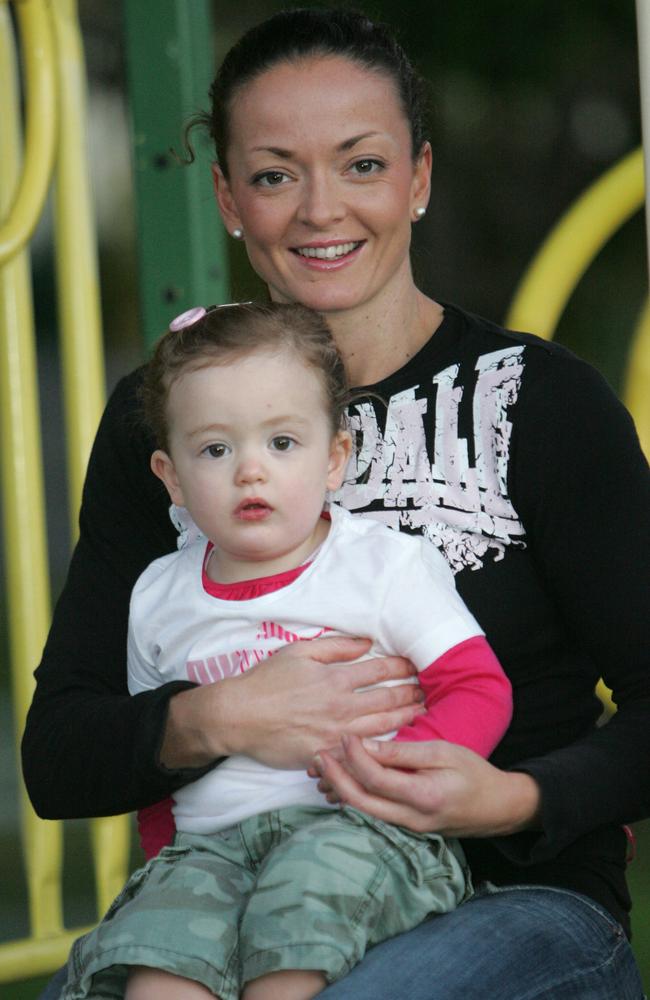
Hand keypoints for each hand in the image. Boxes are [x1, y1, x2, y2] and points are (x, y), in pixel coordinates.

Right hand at [160, 637, 422, 769]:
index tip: (415, 666)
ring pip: (382, 728)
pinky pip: (360, 754)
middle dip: (411, 695)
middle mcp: (340, 706)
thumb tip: (366, 643)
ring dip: (406, 720)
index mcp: (335, 679)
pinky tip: (395, 746)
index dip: (402, 668)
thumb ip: (336, 647)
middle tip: (427, 692)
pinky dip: (381, 749)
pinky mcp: (326, 756)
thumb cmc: (265, 681)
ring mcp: (335, 734)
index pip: (380, 671)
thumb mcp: (298, 651)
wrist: (238, 716)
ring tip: (422, 715)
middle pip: (388, 701)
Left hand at [310, 735, 540, 837]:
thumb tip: (367, 746)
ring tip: (324, 765)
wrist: (498, 807)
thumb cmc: (474, 773)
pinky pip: (373, 813)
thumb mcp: (443, 753)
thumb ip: (404, 752)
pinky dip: (355, 796)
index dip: (355, 756)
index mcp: (422, 796)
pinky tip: (344, 781)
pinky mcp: (406, 827)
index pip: (375, 778)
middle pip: (360, 802)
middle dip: (335, 777)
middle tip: (319, 754)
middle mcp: (410, 818)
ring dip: (341, 788)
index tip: (345, 735)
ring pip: (363, 811)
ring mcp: (407, 827)